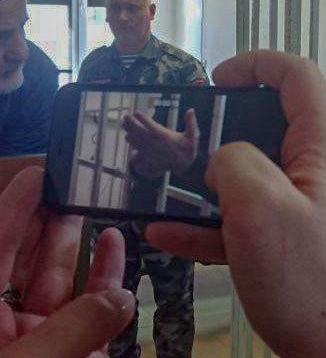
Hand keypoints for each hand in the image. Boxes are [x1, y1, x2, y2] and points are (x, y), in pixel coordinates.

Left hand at [0, 167, 134, 357]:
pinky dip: (107, 277)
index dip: (12, 212)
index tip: (34, 178)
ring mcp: (48, 339)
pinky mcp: (80, 355)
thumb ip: (74, 328)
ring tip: (95, 208)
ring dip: (81, 242)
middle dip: (47, 220)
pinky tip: (114, 244)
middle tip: (69, 187)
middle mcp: (10, 326)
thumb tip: (122, 298)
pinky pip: (95, 310)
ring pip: (65, 281)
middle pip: (28, 261)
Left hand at [122, 108, 199, 177]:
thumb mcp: (193, 135)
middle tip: (125, 116)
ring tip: (123, 123)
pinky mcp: (150, 155)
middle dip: (132, 124)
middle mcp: (157, 144)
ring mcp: (152, 150)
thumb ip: (191, 122)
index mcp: (166, 137)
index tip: (137, 113)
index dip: (144, 120)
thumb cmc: (189, 149)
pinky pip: (138, 149)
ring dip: (129, 132)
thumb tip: (191, 109)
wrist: (185, 166)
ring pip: (138, 140)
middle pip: (141, 133)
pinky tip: (127, 137)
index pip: (152, 127)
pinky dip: (132, 143)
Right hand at [145, 51, 325, 357]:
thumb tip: (225, 158)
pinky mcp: (303, 247)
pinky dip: (218, 224)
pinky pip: (256, 223)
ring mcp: (315, 213)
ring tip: (163, 191)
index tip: (217, 79)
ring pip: (257, 182)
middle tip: (182, 145)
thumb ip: (234, 162)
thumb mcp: (260, 209)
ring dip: (210, 186)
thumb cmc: (316, 287)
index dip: (257, 65)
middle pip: (272, 131)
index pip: (300, 79)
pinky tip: (173, 233)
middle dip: (222, 135)